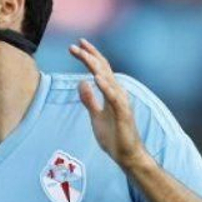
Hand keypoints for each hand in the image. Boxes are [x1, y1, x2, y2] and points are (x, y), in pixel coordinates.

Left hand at [69, 38, 147, 170]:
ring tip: (83, 55)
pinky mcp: (123, 113)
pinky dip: (105, 86)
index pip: (100, 70)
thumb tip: (81, 82)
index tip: (77, 45)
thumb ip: (89, 100)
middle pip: (103, 69)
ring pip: (108, 79)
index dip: (90, 56)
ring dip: (95, 66)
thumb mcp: (95, 116)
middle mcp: (117, 93)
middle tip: (74, 46)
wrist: (126, 155)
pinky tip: (96, 77)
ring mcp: (121, 102)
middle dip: (89, 56)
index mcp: (111, 93)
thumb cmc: (113, 136)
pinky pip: (114, 97)